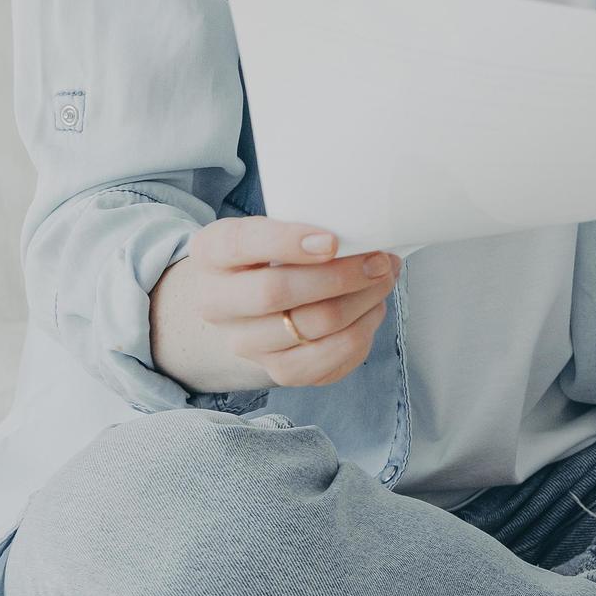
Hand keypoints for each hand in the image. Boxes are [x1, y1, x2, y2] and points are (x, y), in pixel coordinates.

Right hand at [147, 215, 402, 393]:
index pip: (242, 244)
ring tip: (383, 280)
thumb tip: (366, 232)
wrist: (248, 308)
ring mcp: (244, 343)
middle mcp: (217, 303)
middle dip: (340, 275)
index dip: (288, 242)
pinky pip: (327, 358)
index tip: (332, 240)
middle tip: (379, 260)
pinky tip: (373, 309)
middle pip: (277, 292)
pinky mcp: (277, 371)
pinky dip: (362, 331)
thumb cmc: (270, 257)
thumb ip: (305, 225)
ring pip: (311, 326)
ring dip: (361, 301)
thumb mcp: (271, 228)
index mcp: (212, 253)